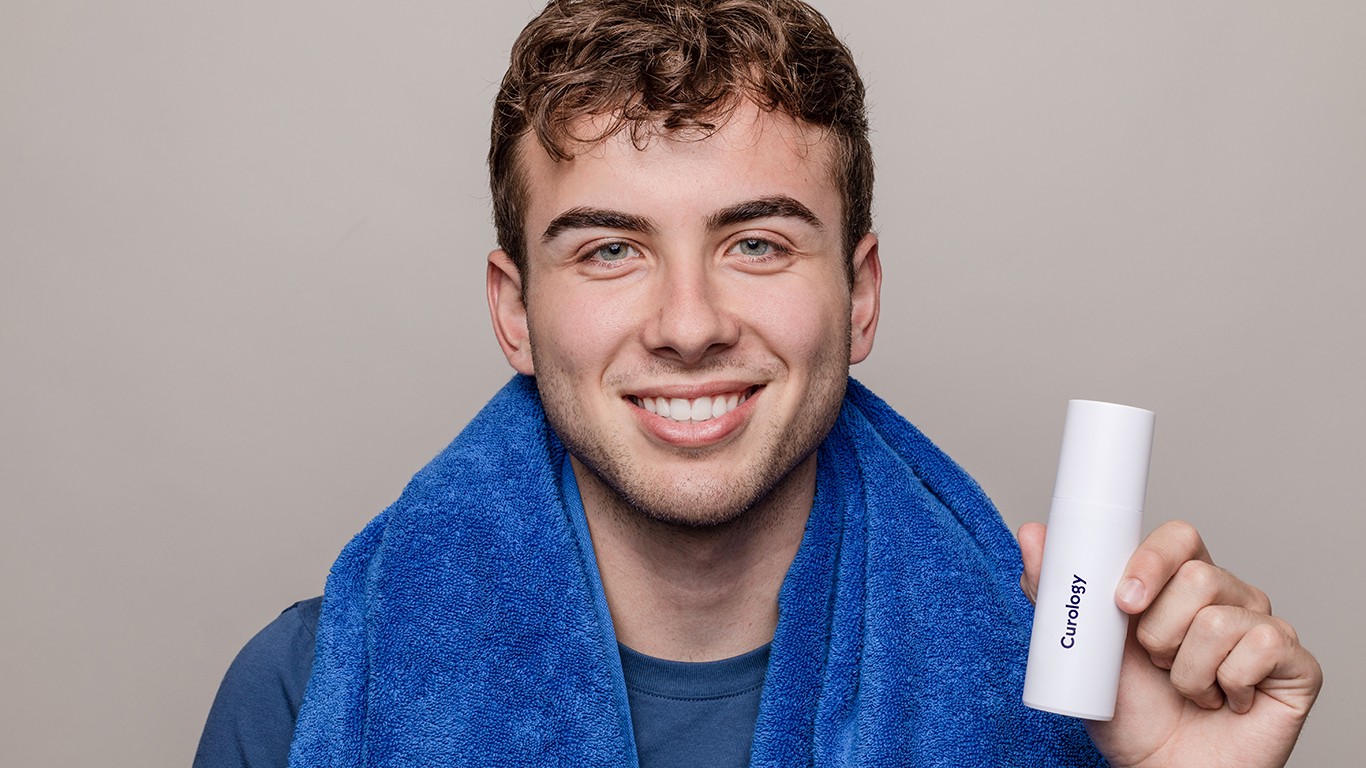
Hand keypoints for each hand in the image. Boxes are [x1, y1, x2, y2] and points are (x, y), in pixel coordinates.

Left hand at [1019, 520, 1321, 767]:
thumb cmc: (1129, 714)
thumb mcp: (1082, 651)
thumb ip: (1056, 592)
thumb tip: (1032, 533)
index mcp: (1177, 584)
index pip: (1178, 538)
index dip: (1151, 562)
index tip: (1123, 602)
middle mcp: (1226, 597)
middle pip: (1199, 577)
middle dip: (1160, 633)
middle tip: (1156, 665)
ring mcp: (1262, 626)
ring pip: (1221, 619)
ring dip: (1188, 670)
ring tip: (1187, 689)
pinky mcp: (1295, 662)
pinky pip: (1260, 648)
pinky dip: (1228, 685)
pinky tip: (1225, 702)